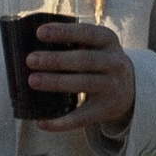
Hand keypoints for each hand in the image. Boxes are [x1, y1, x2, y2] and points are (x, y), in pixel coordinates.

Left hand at [26, 13, 135, 132]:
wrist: (127, 88)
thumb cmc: (98, 60)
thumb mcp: (95, 45)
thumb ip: (73, 41)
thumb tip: (28, 43)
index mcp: (108, 40)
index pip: (87, 33)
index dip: (64, 32)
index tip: (40, 33)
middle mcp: (114, 62)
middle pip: (84, 60)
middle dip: (56, 60)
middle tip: (30, 60)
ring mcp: (111, 86)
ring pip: (83, 84)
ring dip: (56, 82)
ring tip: (33, 80)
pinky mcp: (104, 109)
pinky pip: (81, 117)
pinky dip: (60, 122)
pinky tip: (41, 122)